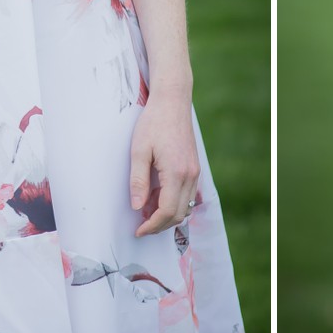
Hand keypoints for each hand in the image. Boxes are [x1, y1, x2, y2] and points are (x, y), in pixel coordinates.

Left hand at [129, 93, 199, 237]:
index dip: (152, 226)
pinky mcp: (194, 168)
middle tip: (140, 225)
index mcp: (177, 173)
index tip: (138, 230)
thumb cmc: (153, 123)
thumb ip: (138, 181)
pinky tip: (157, 196)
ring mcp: (195, 172)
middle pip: (179, 214)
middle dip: (160, 225)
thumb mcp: (139, 151)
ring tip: (146, 210)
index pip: (167, 211)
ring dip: (167, 214)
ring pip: (185, 206)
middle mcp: (190, 175)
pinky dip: (174, 202)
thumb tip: (137, 207)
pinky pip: (187, 195)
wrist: (172, 102)